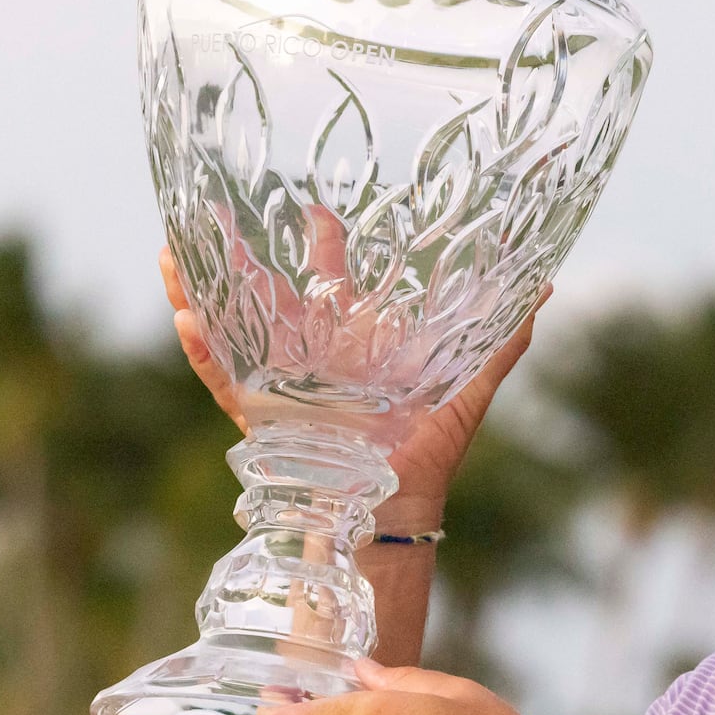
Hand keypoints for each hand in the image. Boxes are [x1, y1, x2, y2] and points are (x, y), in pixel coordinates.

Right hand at [160, 247, 547, 525]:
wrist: (396, 511)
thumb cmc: (429, 451)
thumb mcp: (467, 386)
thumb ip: (501, 339)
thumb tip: (543, 288)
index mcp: (356, 340)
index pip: (334, 276)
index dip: (324, 240)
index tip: (316, 204)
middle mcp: (312, 355)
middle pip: (267, 292)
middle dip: (239, 253)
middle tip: (212, 212)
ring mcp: (280, 383)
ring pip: (230, 325)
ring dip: (199, 289)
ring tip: (171, 253)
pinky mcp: (262, 416)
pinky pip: (222, 377)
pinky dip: (202, 349)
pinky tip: (186, 316)